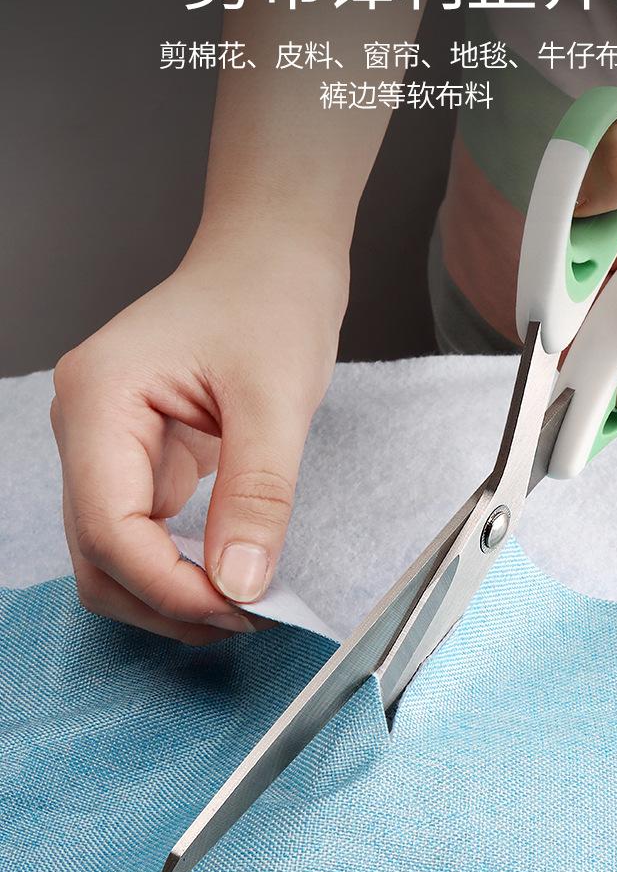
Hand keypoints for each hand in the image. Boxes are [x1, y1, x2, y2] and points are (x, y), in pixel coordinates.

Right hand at [51, 222, 347, 643]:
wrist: (272, 256)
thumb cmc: (270, 298)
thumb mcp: (277, 398)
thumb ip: (257, 495)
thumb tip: (240, 586)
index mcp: (99, 399)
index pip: (108, 528)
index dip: (171, 587)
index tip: (242, 608)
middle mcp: (85, 427)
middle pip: (98, 556)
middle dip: (168, 602)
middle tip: (249, 615)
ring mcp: (106, 446)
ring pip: (115, 556)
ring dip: (174, 594)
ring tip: (247, 601)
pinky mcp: (137, 459)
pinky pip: (146, 535)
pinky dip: (184, 566)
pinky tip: (234, 572)